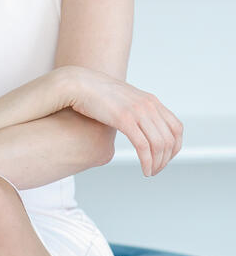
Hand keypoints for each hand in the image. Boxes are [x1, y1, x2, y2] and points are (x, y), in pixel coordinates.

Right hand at [64, 65, 183, 176]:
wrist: (79, 83)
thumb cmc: (97, 93)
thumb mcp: (124, 98)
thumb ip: (136, 109)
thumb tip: (140, 126)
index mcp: (150, 100)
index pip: (177, 128)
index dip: (175, 147)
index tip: (165, 158)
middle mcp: (148, 104)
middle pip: (170, 139)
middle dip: (166, 159)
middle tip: (156, 169)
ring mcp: (137, 111)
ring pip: (159, 145)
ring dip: (158, 164)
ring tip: (150, 172)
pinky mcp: (124, 119)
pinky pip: (144, 147)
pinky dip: (147, 162)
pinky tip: (144, 170)